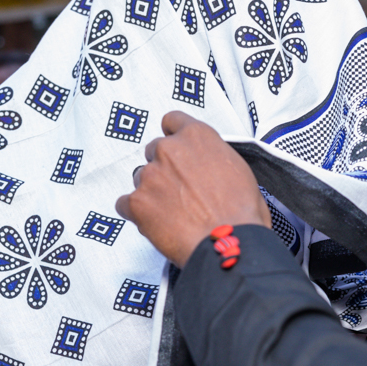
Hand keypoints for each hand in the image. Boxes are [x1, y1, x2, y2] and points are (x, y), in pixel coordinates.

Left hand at [116, 112, 270, 266]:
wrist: (230, 244)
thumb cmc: (241, 215)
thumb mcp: (239, 171)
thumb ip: (215, 159)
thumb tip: (209, 167)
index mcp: (198, 137)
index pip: (172, 121)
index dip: (174, 136)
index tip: (176, 149)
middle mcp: (170, 150)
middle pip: (154, 150)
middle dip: (164, 168)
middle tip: (179, 190)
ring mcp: (150, 175)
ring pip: (140, 178)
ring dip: (152, 191)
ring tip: (172, 212)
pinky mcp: (137, 202)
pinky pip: (125, 204)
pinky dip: (137, 214)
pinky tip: (157, 224)